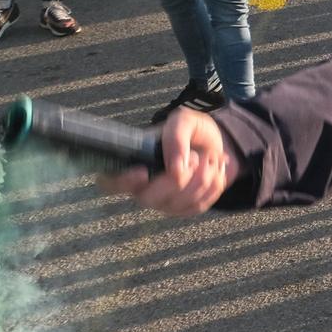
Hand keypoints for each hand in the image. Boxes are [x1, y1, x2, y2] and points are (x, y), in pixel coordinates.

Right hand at [97, 107, 240, 215]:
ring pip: (180, 201)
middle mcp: (143, 188)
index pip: (111, 182)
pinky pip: (199, 205)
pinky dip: (213, 185)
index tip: (142, 172)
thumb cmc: (192, 132)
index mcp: (134, 163)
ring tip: (208, 158)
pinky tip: (214, 171)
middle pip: (150, 197)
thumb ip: (175, 137)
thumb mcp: (184, 121)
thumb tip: (175, 168)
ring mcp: (163, 203)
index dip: (122, 181)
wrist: (219, 145)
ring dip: (203, 176)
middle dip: (179, 177)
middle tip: (197, 156)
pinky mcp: (184, 210)